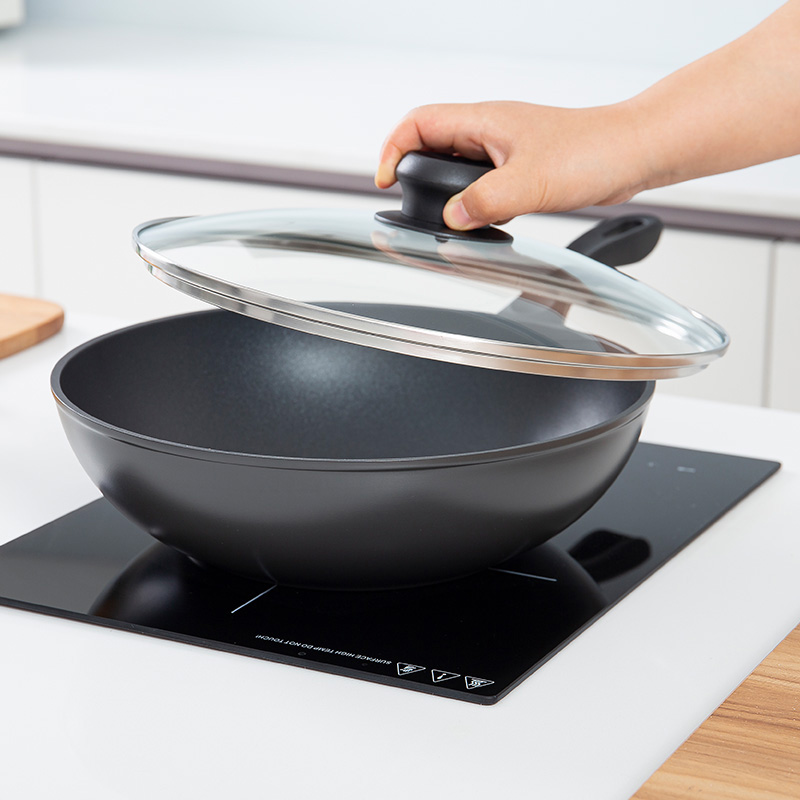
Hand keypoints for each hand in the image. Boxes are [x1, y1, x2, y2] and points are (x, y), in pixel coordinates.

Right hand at [374, 100, 648, 229]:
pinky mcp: (520, 168)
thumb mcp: (532, 181)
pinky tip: (480, 218)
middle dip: (412, 171)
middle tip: (406, 201)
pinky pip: (481, 181)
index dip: (393, 149)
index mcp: (485, 121)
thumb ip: (486, 201)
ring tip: (439, 214)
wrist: (632, 153)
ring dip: (442, 188)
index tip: (384, 180)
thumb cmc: (594, 150)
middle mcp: (490, 131)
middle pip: (430, 142)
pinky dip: (471, 200)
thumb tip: (452, 218)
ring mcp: (505, 149)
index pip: (419, 123)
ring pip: (456, 165)